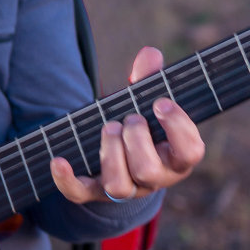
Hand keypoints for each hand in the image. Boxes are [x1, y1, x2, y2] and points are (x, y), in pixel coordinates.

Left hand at [48, 46, 205, 203]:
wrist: (124, 157)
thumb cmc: (145, 124)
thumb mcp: (149, 102)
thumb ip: (151, 78)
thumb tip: (149, 55)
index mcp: (176, 156)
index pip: (190, 152)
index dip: (178, 128)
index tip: (160, 102)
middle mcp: (154, 178)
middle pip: (148, 171)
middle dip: (136, 138)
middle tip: (129, 118)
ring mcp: (125, 188)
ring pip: (119, 186)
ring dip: (111, 154)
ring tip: (109, 127)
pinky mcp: (95, 192)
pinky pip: (80, 194)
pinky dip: (67, 180)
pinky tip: (59, 161)